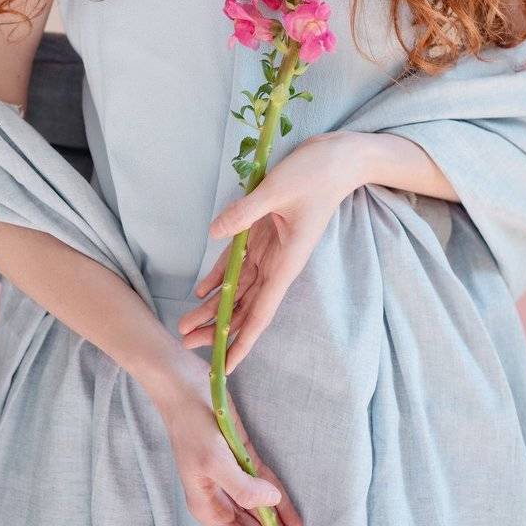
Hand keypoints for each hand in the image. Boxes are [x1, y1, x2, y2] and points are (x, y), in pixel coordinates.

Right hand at [154, 354, 315, 525]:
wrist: (182, 383)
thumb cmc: (191, 423)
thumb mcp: (214, 460)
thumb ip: (243, 488)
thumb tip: (272, 506)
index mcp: (208, 506)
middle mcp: (221, 498)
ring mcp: (233, 478)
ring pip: (263, 518)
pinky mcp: (243, 458)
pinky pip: (267, 489)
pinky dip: (283, 507)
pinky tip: (297, 524)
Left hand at [177, 134, 355, 372]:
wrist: (338, 159)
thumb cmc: (316, 174)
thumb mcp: (277, 190)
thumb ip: (245, 213)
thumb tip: (215, 233)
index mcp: (286, 262)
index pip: (260, 312)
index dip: (242, 341)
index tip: (226, 367)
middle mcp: (277, 263)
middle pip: (245, 307)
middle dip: (218, 329)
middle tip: (186, 343)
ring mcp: (270, 249)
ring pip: (239, 288)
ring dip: (214, 307)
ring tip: (186, 323)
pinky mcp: (264, 234)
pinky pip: (239, 261)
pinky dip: (220, 277)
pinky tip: (201, 292)